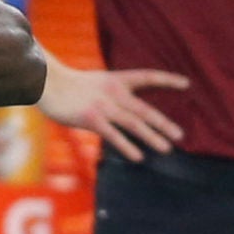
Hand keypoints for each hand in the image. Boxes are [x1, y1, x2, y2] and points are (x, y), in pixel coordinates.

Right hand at [39, 63, 189, 161]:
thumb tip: (127, 108)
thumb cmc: (70, 85)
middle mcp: (114, 93)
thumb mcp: (96, 82)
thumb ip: (113, 93)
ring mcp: (104, 106)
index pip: (147, 77)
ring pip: (133, 123)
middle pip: (144, 108)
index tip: (186, 84)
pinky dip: (127, 146)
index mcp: (117, 80)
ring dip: (152, 136)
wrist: (48, 83)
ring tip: (166, 148)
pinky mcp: (92, 118)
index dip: (167, 80)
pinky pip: (113, 135)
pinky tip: (139, 156)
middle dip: (163, 123)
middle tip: (180, 135)